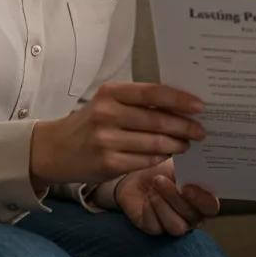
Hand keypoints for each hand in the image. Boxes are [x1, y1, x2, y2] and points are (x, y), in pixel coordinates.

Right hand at [29, 81, 204, 187]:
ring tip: (187, 144)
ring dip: (176, 144)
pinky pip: (145, 161)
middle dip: (185, 126)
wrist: (54, 149)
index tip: (200, 106)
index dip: (180, 99)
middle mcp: (107, 114)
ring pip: (155, 143)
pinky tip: (167, 155)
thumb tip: (180, 105)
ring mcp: (106, 140)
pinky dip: (160, 158)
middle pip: (157, 120)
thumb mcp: (108, 103)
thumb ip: (139, 102)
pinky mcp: (108, 163)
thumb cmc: (90, 123)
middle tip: (200, 131)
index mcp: (110, 93)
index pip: (153, 93)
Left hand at [112, 158, 220, 235]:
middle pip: (191, 215)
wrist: (136, 175)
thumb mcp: (178, 165)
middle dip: (174, 197)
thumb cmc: (161, 169)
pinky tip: (146, 198)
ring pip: (176, 226)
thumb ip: (191, 168)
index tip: (186, 187)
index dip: (201, 199)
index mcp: (202, 199)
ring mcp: (174, 224)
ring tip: (152, 188)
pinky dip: (150, 211)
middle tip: (160, 179)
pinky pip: (156, 227)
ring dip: (163, 205)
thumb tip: (199, 163)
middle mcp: (191, 216)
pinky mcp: (155, 229)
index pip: (210, 206)